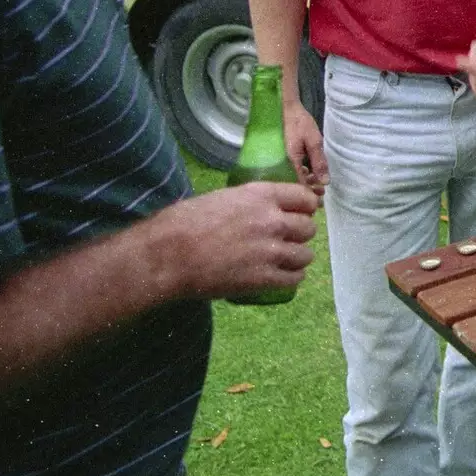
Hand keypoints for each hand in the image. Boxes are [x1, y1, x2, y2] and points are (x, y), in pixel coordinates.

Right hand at [151, 181, 318, 300]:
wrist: (167, 256)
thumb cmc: (184, 223)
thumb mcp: (222, 198)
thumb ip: (249, 203)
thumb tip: (260, 209)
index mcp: (261, 196)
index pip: (304, 197)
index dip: (305, 207)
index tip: (301, 213)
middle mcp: (272, 221)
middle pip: (308, 228)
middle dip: (300, 234)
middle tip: (288, 239)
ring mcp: (271, 251)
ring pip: (305, 255)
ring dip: (297, 258)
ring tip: (285, 261)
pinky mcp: (264, 279)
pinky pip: (294, 279)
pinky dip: (291, 278)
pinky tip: (282, 277)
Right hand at [283, 98, 327, 192]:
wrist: (284, 108)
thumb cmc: (300, 122)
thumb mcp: (314, 140)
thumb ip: (319, 161)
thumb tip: (325, 182)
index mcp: (291, 162)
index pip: (299, 186)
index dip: (309, 195)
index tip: (320, 198)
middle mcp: (282, 165)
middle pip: (294, 185)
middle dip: (308, 190)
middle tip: (321, 192)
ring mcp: (279, 161)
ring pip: (291, 178)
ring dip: (304, 182)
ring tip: (317, 182)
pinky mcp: (280, 157)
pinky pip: (289, 171)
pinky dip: (299, 174)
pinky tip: (308, 172)